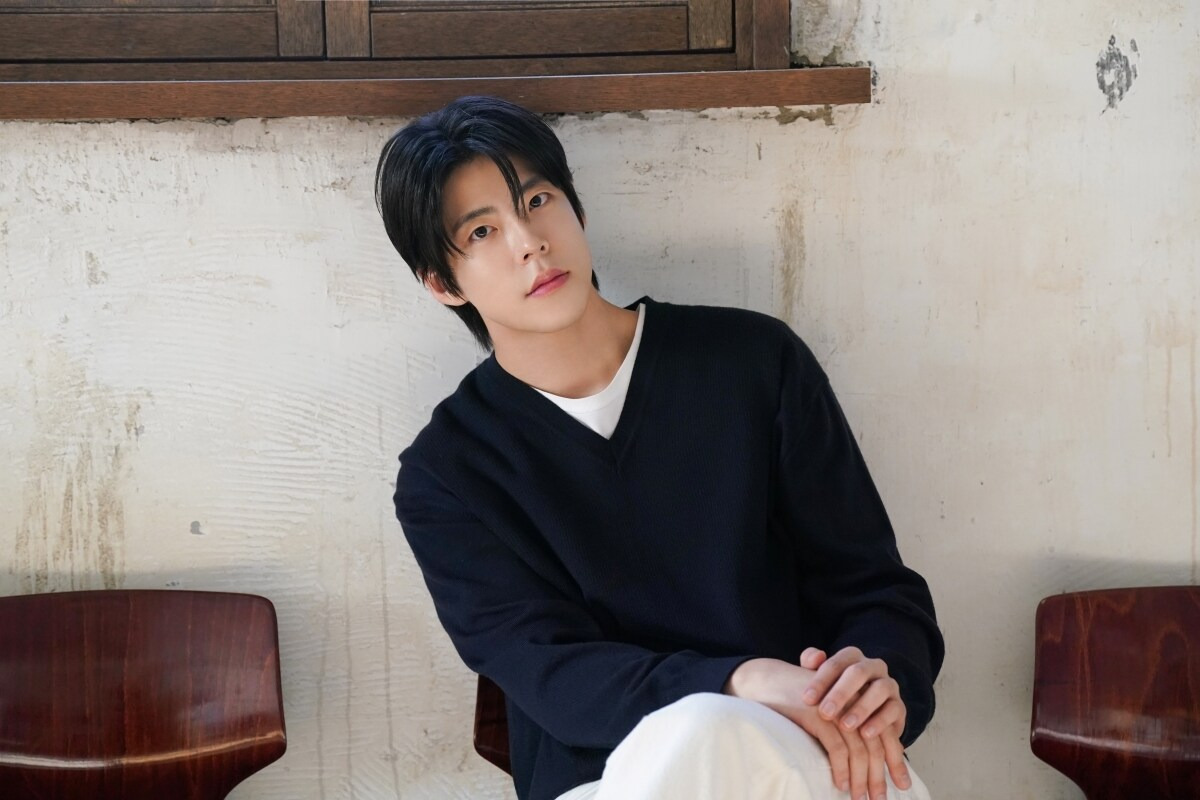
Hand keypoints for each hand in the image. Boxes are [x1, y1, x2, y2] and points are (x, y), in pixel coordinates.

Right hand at [725, 658, 903, 799]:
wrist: (765, 679)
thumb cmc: (798, 699)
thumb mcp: (828, 709)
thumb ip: (848, 724)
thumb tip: (870, 758)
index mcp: (860, 696)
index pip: (885, 731)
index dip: (894, 759)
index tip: (902, 784)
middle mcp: (853, 699)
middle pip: (875, 742)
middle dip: (879, 774)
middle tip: (879, 799)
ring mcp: (836, 706)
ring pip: (858, 748)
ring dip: (861, 778)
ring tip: (859, 797)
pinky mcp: (817, 714)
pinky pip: (836, 747)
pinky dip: (840, 769)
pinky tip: (840, 784)